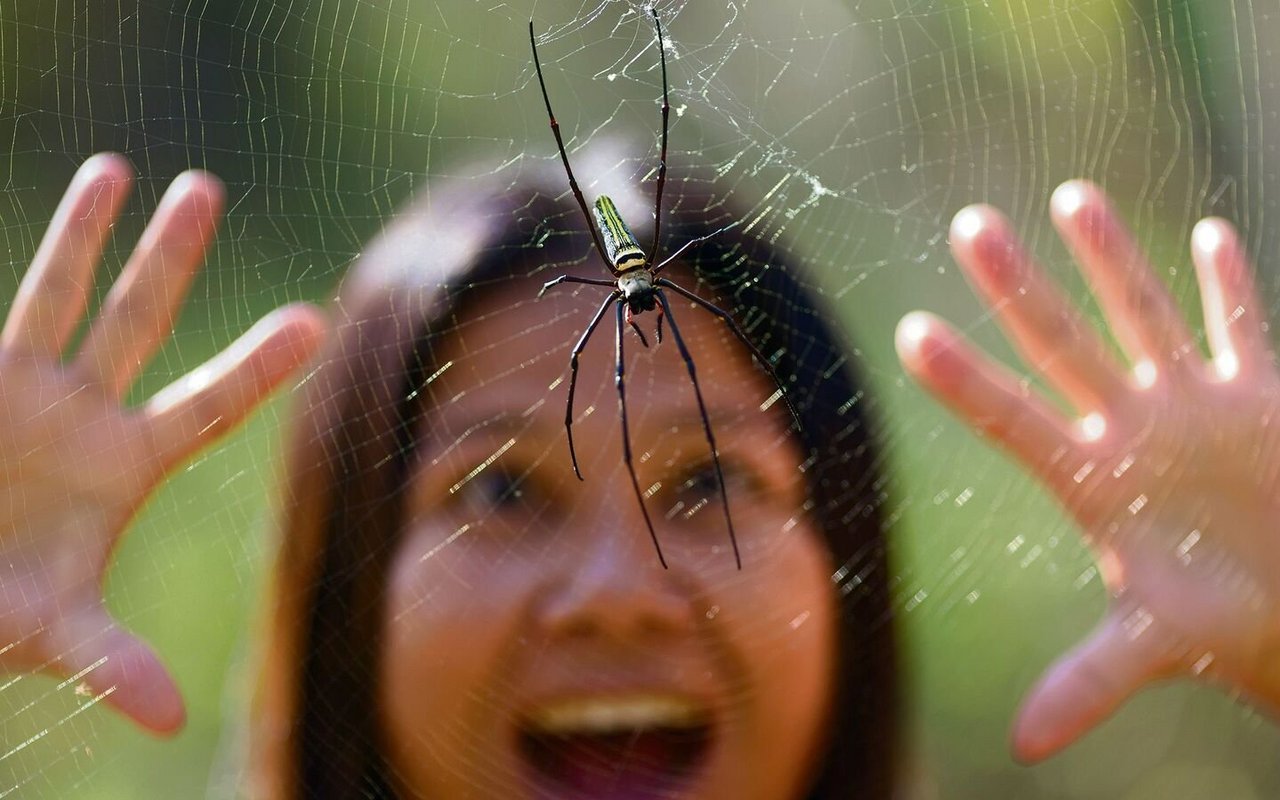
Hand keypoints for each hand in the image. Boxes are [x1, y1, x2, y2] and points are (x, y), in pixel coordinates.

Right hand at [0, 154, 325, 733]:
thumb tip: (174, 721)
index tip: (314, 320)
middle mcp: (83, 412)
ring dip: (84, 236)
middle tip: (204, 190)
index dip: (256, 365)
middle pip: (138, 322)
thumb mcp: (51, 632)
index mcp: (126, 463)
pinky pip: (0, 310)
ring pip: (61, 297)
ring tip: (118, 169)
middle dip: (167, 260)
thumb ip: (112, 662)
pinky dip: (17, 267)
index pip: (206, 403)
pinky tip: (60, 204)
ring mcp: (22, 388)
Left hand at [896, 180, 1279, 761]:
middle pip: (1062, 343)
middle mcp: (1131, 428)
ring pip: (1140, 314)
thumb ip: (1089, 681)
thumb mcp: (1154, 645)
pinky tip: (1207, 234)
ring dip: (1112, 257)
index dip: (966, 378)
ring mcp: (1193, 406)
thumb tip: (1023, 745)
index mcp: (1094, 481)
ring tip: (1071, 196)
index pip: (1013, 417)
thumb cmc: (1222, 627)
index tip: (910, 332)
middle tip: (970, 225)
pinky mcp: (1259, 399)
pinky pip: (1241, 327)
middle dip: (1021, 287)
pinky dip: (1228, 286)